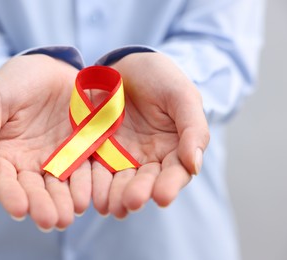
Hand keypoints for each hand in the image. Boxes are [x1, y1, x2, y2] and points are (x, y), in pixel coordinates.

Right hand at [0, 55, 91, 230]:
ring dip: (64, 202)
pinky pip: (84, 170)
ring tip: (69, 214)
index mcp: (3, 155)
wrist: (51, 66)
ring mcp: (57, 159)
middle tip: (50, 220)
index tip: (19, 208)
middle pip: (33, 190)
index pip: (3, 181)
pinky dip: (85, 183)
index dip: (9, 196)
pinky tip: (89, 194)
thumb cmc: (16, 81)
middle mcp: (29, 163)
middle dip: (41, 206)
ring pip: (59, 186)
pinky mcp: (81, 152)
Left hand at [91, 52, 209, 217]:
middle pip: (146, 181)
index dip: (170, 185)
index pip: (176, 172)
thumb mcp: (181, 95)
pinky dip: (95, 182)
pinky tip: (91, 193)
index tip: (162, 197)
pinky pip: (97, 168)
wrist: (125, 64)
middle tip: (132, 202)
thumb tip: (194, 165)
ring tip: (109, 205)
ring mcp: (123, 156)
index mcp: (175, 147)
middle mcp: (150, 157)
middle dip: (140, 192)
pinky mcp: (99, 150)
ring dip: (116, 194)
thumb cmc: (159, 77)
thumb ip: (192, 128)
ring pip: (121, 180)